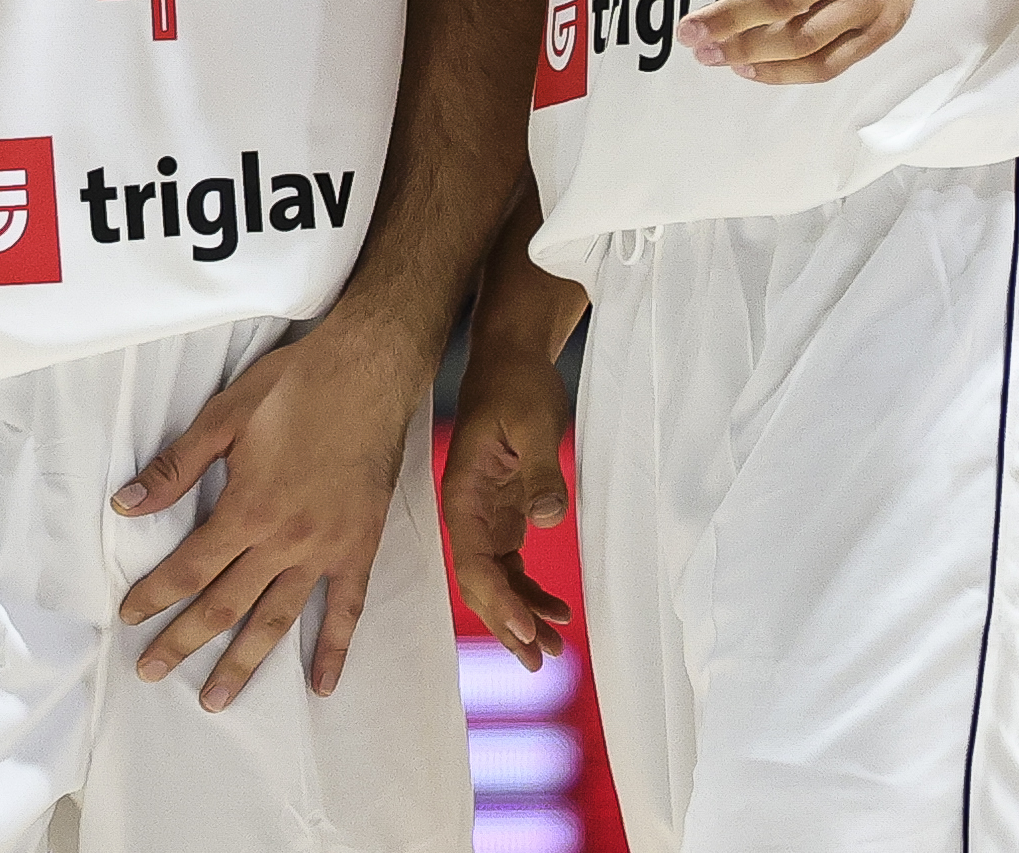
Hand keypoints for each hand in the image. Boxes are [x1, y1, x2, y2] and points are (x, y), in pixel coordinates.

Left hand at [113, 317, 431, 707]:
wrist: (370, 370)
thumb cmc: (296, 385)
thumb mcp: (225, 415)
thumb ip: (176, 467)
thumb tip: (125, 504)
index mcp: (248, 508)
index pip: (189, 567)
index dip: (155, 595)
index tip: (130, 618)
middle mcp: (285, 540)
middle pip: (225, 604)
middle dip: (184, 642)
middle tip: (151, 673)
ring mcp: (326, 549)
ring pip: (277, 619)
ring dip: (244, 663)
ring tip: (216, 699)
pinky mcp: (360, 546)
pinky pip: (347, 609)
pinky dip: (334, 649)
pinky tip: (321, 684)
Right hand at [441, 343, 576, 669]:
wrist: (511, 356)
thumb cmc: (517, 384)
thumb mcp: (534, 422)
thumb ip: (541, 471)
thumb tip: (548, 519)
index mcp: (464, 494)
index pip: (474, 562)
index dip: (499, 601)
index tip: (528, 631)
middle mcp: (467, 511)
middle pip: (480, 582)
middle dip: (507, 624)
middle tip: (538, 662)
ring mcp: (484, 515)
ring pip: (496, 579)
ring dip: (520, 615)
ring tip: (551, 651)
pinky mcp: (503, 511)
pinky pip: (511, 563)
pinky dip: (529, 589)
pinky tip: (554, 610)